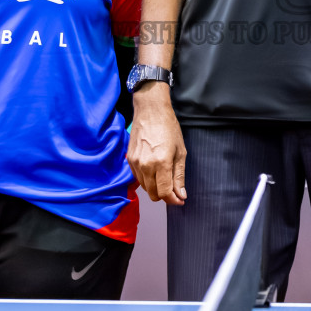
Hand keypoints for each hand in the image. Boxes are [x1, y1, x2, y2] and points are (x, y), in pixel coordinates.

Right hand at [126, 82, 187, 205]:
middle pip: (153, 194)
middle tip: (174, 190)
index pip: (165, 192)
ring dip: (155, 188)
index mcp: (161, 162)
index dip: (174, 199)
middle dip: (165, 195)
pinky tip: (154, 171)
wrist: (150, 110)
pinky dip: (146, 180)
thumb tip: (181, 195)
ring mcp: (135, 163)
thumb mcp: (180, 152)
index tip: (180, 199)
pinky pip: (138, 178)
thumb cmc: (168, 127)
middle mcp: (146, 165)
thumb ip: (179, 176)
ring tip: (164, 177)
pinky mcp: (129, 160)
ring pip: (145, 188)